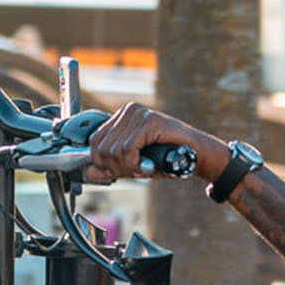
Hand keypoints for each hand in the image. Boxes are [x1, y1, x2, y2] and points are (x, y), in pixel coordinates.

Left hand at [83, 103, 223, 185]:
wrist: (195, 154)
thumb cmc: (166, 158)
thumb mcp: (132, 164)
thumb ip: (111, 166)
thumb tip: (89, 172)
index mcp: (121, 116)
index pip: (95, 141)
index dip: (102, 163)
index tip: (119, 172)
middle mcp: (128, 110)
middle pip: (102, 147)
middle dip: (115, 168)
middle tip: (134, 173)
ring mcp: (138, 114)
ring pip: (114, 150)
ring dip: (126, 168)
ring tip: (142, 170)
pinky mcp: (149, 121)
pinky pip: (128, 149)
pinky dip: (134, 164)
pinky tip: (146, 167)